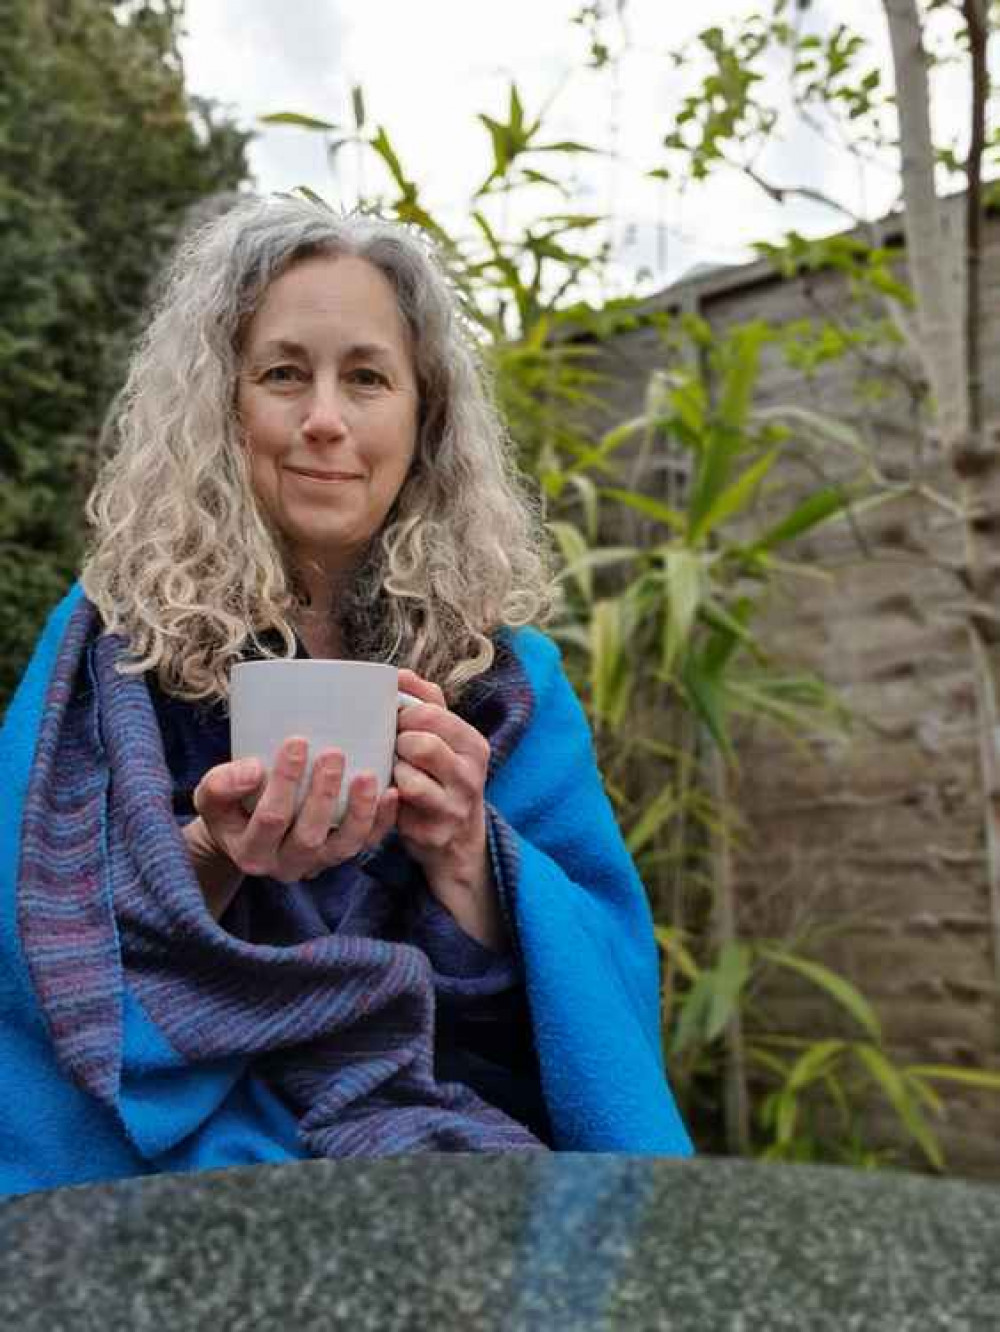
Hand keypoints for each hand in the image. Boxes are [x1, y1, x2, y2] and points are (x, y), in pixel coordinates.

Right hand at [185, 736, 397, 916]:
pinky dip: (381, 821)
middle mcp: (285, 866)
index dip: (284, 782)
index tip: (297, 742)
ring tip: (368, 776)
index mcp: (251, 852)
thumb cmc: (230, 807)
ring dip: (360, 812)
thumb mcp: (210, 797)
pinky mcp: (340, 857)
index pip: (270, 819)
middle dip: (324, 795)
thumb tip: (253, 769)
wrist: (246, 834)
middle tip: (334, 754)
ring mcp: (317, 865)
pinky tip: (390, 793)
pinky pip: (366, 844)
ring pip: (344, 847)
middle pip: (309, 837)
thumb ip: (220, 785)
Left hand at [393, 669, 505, 951]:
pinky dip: (387, 802)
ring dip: (392, 774)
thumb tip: (398, 672)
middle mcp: (471, 774)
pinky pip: (397, 809)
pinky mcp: (435, 832)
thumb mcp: (445, 738)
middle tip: (392, 751)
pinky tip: (391, 801)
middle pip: (421, 743)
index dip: (402, 716)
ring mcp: (455, 806)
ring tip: (393, 775)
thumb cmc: (442, 778)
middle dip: (397, 745)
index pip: (431, 712)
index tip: (395, 725)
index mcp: (473, 743)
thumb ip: (425, 701)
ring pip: (409, 778)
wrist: (458, 841)